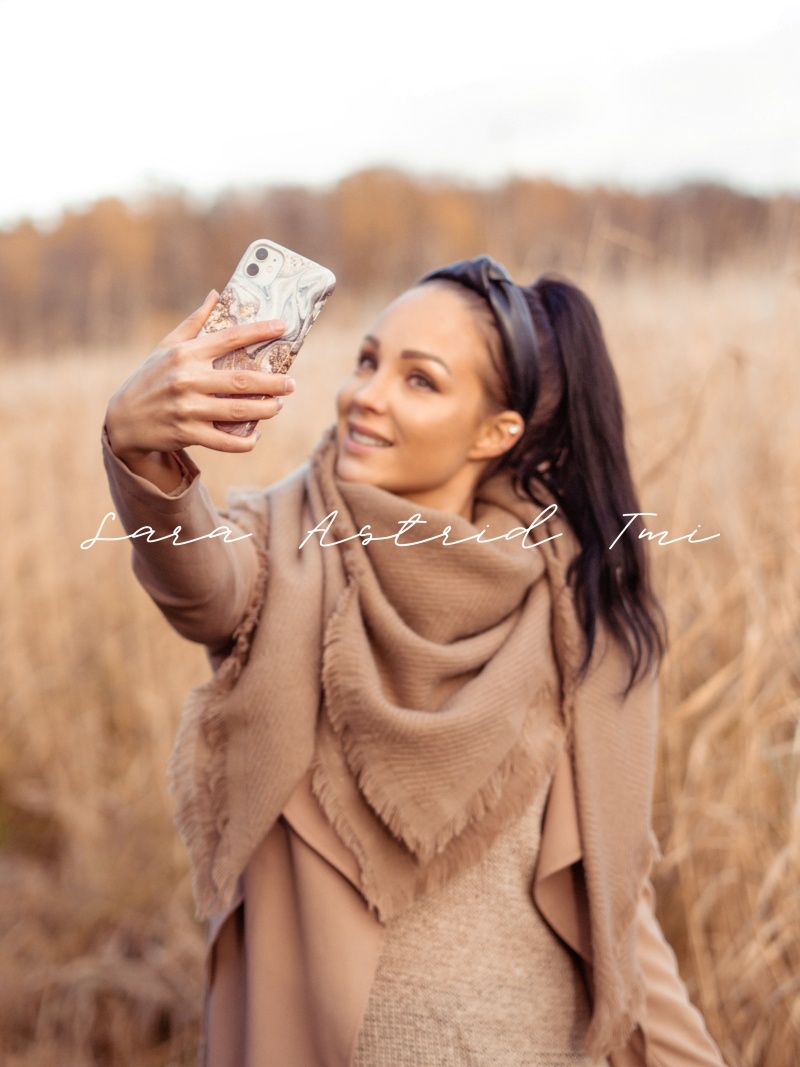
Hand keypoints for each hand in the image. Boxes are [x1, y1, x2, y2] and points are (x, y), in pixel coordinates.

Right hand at [105, 291, 295, 485]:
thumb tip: (216, 294)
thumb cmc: (149, 379)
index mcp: (185, 354)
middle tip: (291, 384)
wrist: (123, 420)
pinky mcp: (188, 433)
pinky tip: (256, 435)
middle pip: (241, 380)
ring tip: (277, 406)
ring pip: (237, 411)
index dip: (258, 331)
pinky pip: (225, 440)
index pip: (228, 337)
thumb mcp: (165, 347)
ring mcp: (188, 408)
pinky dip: (246, 441)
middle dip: (272, 383)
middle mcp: (187, 379)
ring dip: (264, 409)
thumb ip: (193, 322)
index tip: (283, 327)